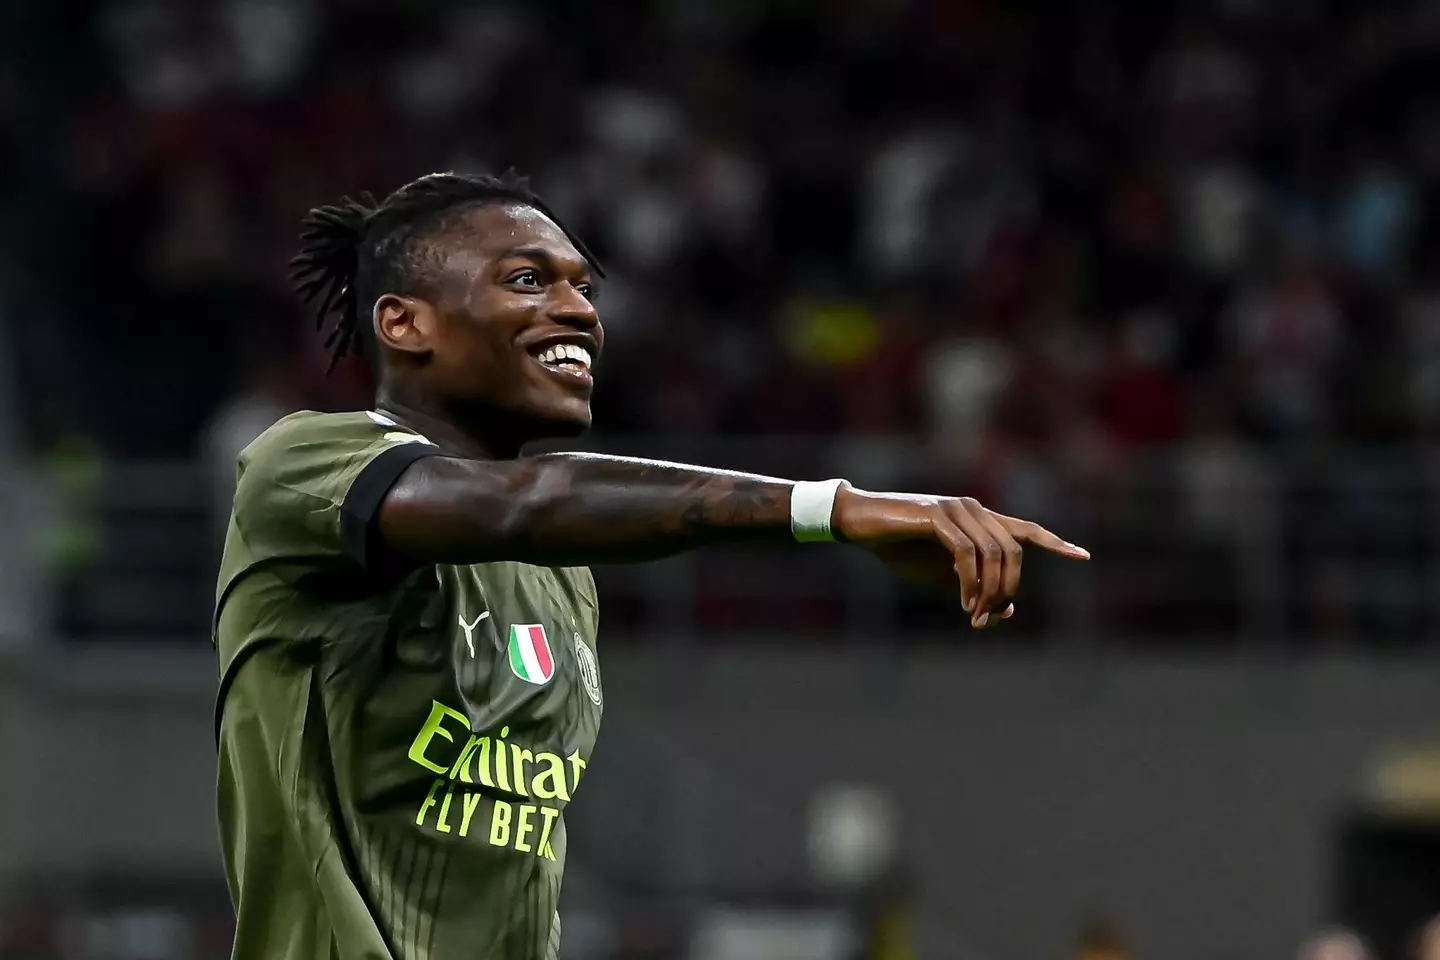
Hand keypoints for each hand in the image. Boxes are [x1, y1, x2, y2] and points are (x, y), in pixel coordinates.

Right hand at [831, 484, 1089, 628]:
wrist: (861, 525)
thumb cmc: (900, 548)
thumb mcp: (942, 577)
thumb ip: (976, 588)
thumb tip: (1009, 612)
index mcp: (980, 520)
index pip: (1025, 530)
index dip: (1056, 543)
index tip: (1084, 557)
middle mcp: (975, 510)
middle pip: (1015, 551)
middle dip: (1009, 589)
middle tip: (989, 620)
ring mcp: (957, 510)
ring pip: (994, 553)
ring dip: (990, 591)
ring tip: (975, 616)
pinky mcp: (937, 516)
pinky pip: (966, 553)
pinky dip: (970, 581)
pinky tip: (964, 602)